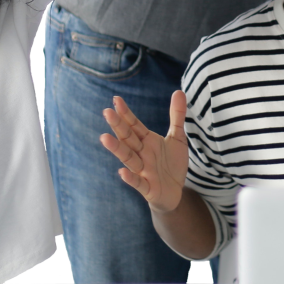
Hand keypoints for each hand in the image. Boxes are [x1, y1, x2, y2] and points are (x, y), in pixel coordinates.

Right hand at [99, 92, 188, 211]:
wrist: (175, 192)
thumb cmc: (171, 164)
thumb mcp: (177, 138)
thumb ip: (176, 116)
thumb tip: (178, 91)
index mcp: (147, 141)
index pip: (134, 125)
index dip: (126, 113)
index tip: (116, 99)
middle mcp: (141, 154)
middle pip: (128, 138)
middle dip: (118, 126)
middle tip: (106, 112)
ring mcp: (143, 171)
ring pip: (128, 158)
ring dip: (117, 149)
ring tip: (104, 138)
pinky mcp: (148, 188)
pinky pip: (138, 183)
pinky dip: (130, 178)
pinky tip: (122, 172)